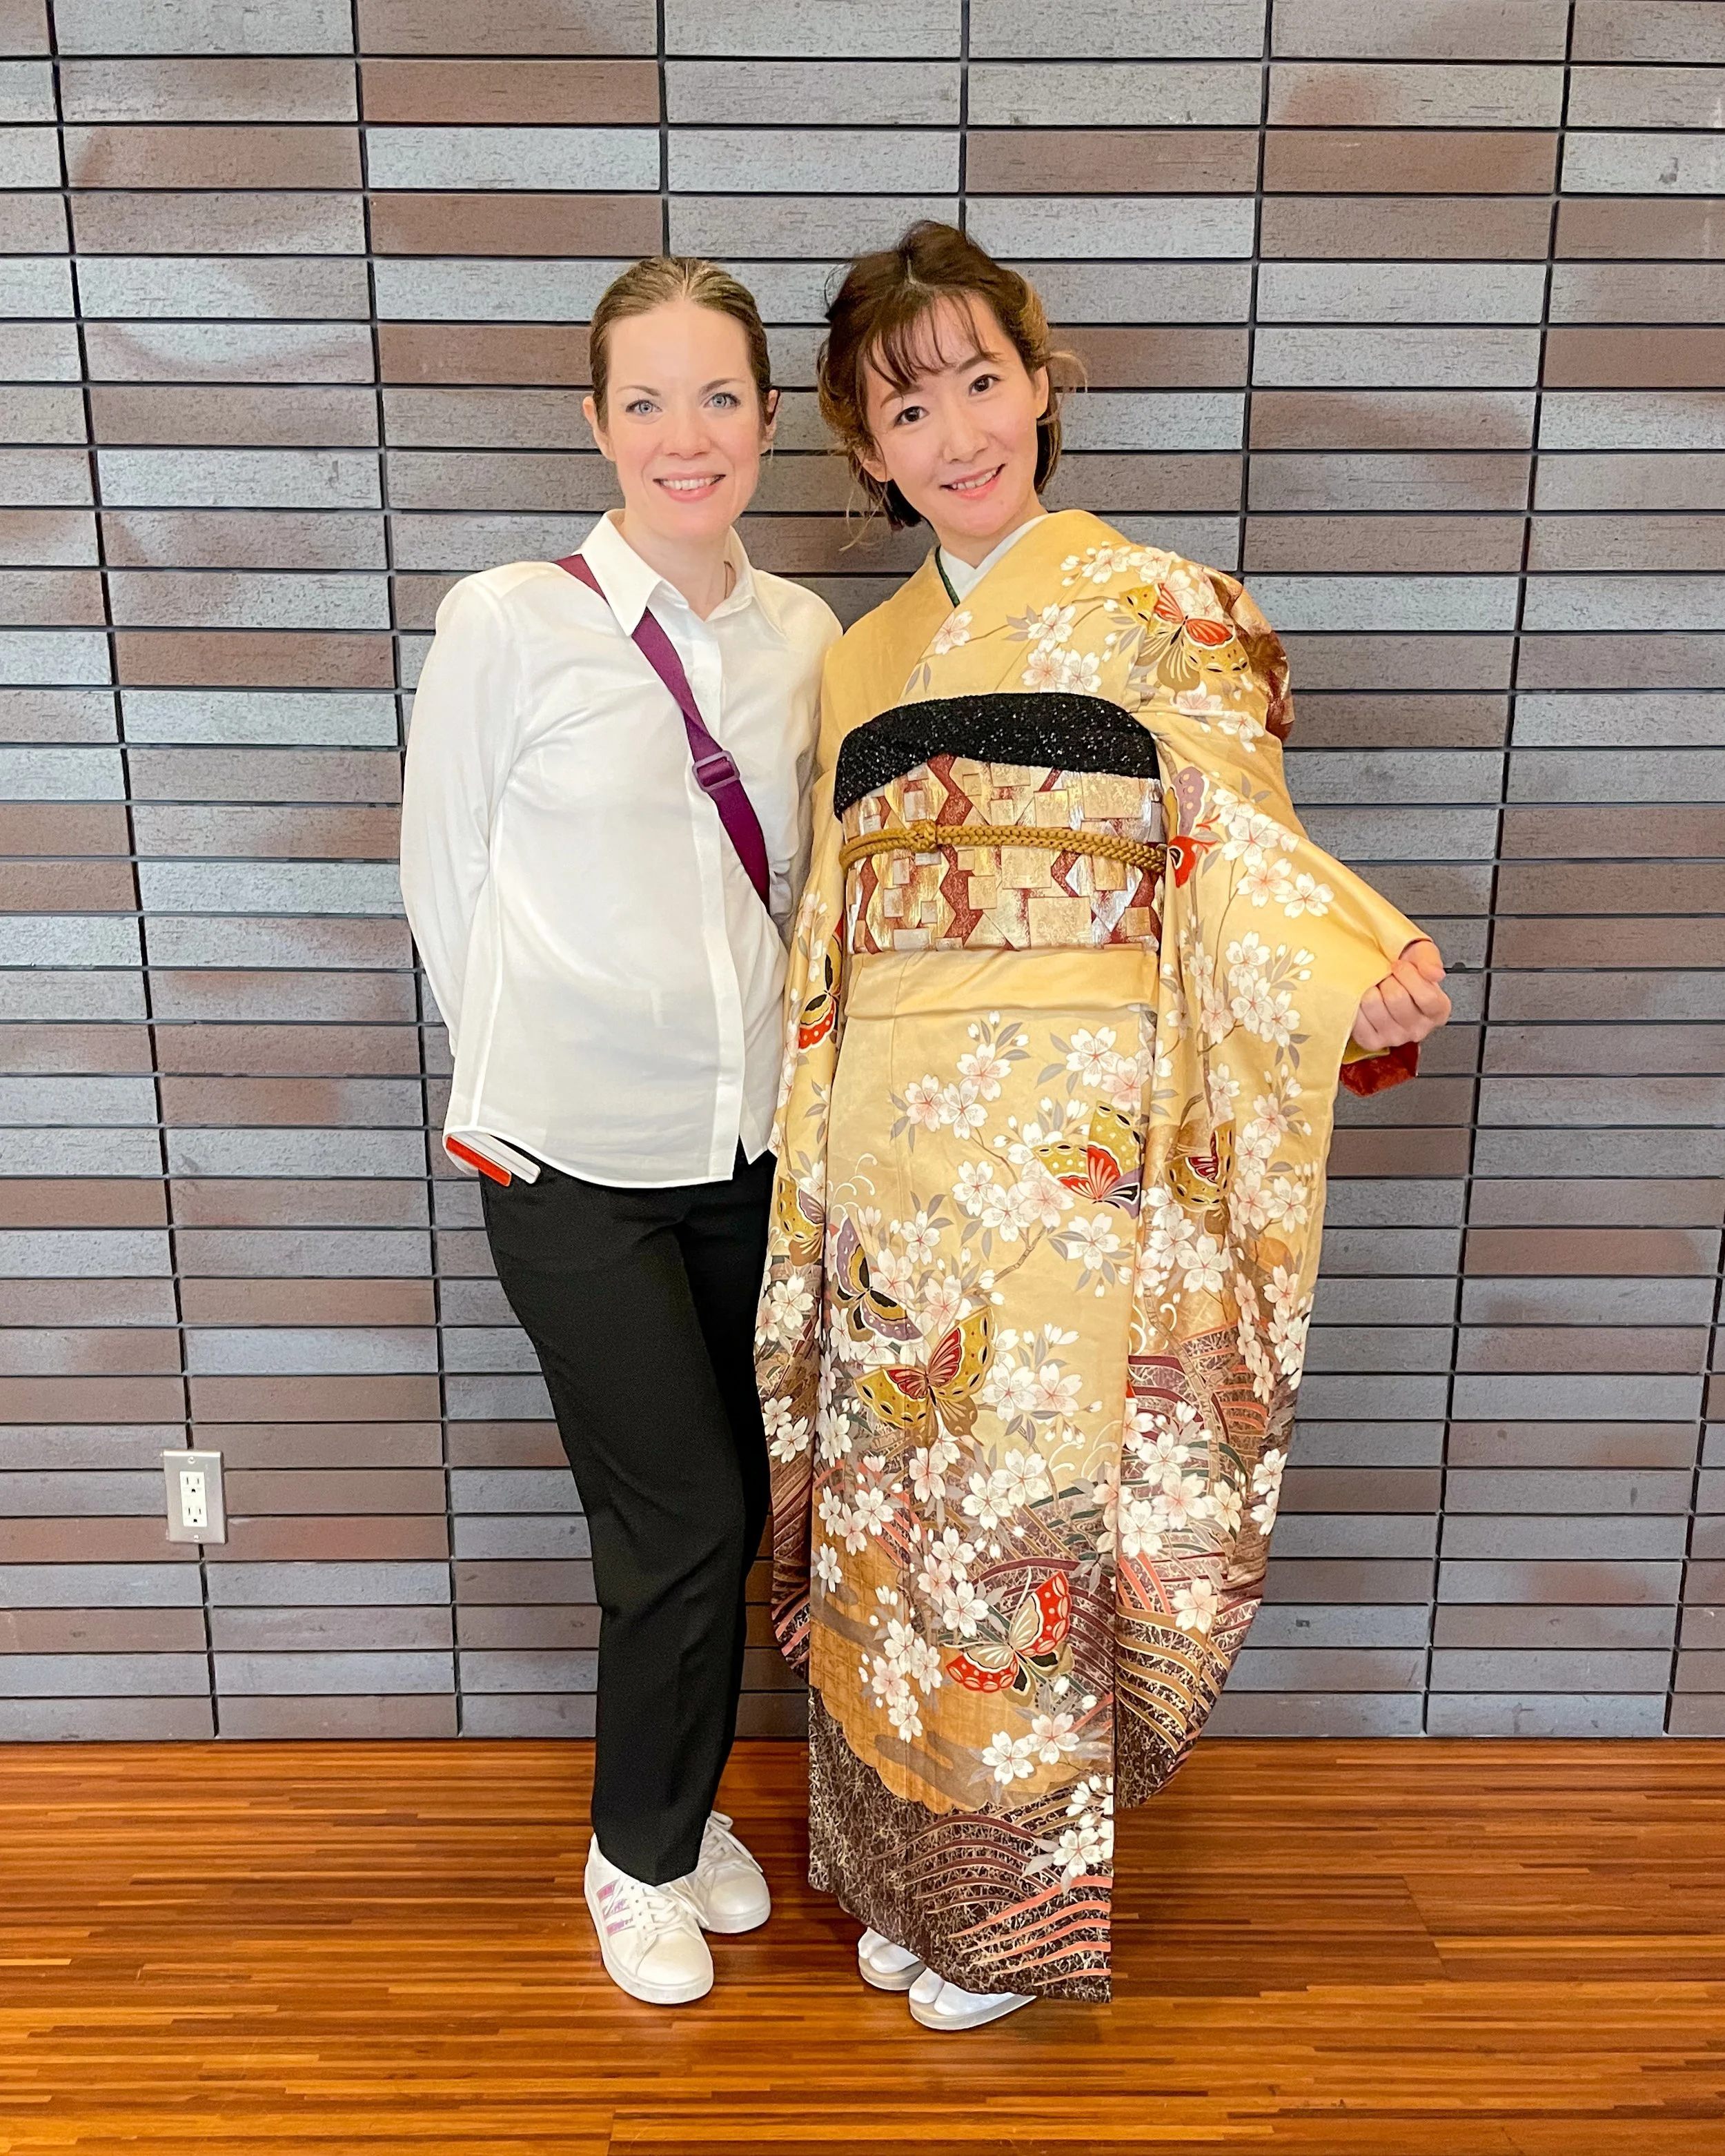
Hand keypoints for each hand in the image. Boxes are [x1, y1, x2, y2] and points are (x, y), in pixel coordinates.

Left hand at [1351, 938, 1449, 1053]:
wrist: (1379, 973)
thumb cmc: (1403, 967)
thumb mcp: (1420, 953)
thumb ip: (1430, 959)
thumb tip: (1434, 973)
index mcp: (1438, 1010)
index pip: (1426, 996)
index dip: (1409, 975)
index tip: (1400, 965)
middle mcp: (1419, 1029)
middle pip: (1397, 999)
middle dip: (1387, 979)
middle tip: (1387, 977)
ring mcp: (1395, 1037)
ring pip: (1374, 1005)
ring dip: (1370, 988)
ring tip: (1376, 986)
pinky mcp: (1372, 1041)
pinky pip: (1358, 1018)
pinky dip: (1356, 1002)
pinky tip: (1364, 998)